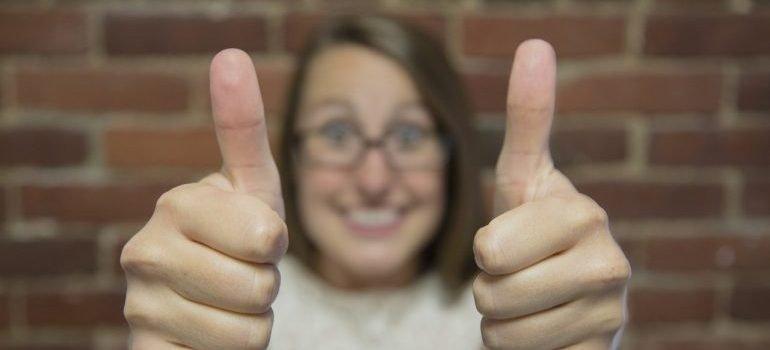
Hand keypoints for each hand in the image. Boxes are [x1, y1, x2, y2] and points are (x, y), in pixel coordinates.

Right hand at [120, 49, 285, 348]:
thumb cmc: (238, 240)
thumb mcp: (252, 187)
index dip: (274, 244)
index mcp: (177, 204)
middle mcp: (144, 251)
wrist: (204, 305)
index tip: (256, 238)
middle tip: (240, 275)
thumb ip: (243, 128)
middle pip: (259, 286)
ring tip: (225, 304)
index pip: (266, 235)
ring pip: (246, 331)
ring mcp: (140, 306)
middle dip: (265, 287)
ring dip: (250, 323)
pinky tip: (203, 334)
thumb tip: (230, 54)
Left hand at [472, 40, 630, 349]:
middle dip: (489, 290)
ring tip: (531, 303)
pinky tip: (549, 330)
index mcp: (582, 212)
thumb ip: (529, 118)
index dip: (486, 250)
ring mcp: (610, 313)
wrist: (567, 302)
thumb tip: (537, 43)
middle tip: (518, 276)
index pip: (490, 248)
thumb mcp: (523, 178)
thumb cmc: (533, 233)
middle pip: (492, 290)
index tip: (510, 243)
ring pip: (503, 330)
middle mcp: (608, 261)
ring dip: (502, 322)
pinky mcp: (602, 349)